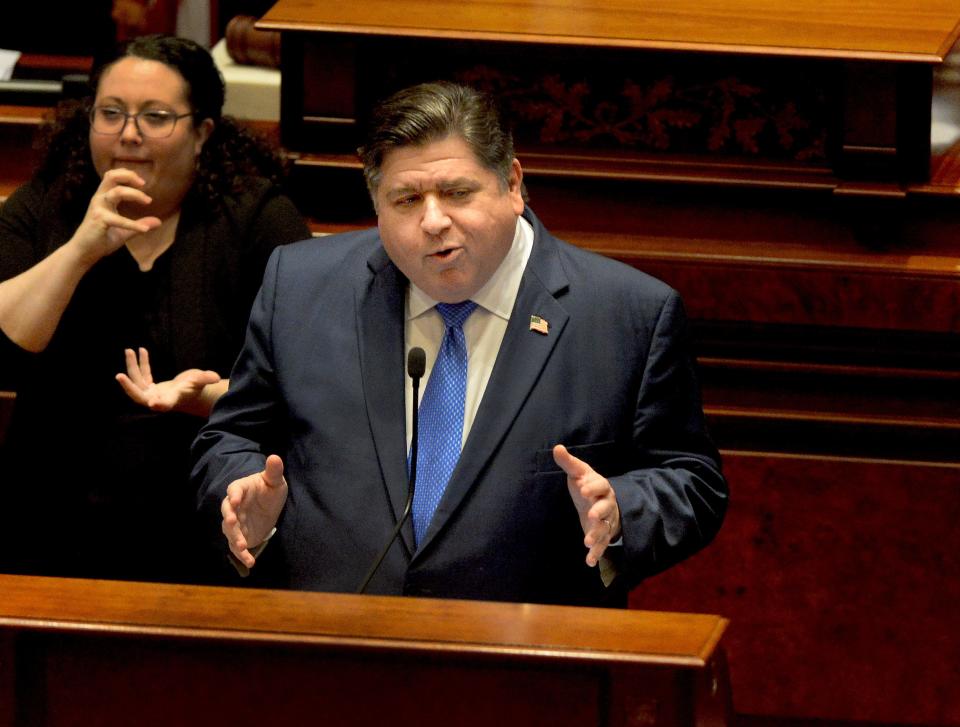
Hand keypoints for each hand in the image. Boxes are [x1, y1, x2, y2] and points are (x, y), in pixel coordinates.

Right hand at [72, 168, 160, 264]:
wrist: (84, 252)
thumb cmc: (101, 239)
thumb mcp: (125, 230)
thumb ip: (139, 224)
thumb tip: (159, 222)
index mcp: (104, 198)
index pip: (112, 177)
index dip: (127, 175)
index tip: (142, 182)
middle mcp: (100, 199)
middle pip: (111, 177)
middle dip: (129, 176)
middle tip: (144, 184)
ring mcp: (98, 208)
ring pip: (116, 192)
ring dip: (134, 194)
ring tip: (148, 201)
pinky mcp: (99, 220)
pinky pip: (118, 219)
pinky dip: (133, 224)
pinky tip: (145, 230)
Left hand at [116, 347, 221, 414]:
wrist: (189, 392)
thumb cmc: (196, 388)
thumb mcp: (200, 382)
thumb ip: (205, 379)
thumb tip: (215, 377)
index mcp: (171, 401)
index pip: (164, 405)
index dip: (159, 405)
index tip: (153, 404)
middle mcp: (157, 400)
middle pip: (139, 396)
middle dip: (129, 387)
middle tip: (119, 376)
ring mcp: (150, 394)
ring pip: (136, 382)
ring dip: (131, 367)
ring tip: (129, 350)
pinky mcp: (148, 387)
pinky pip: (141, 375)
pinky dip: (140, 364)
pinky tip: (141, 351)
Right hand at [221, 455, 287, 568]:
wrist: (268, 507)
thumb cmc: (270, 490)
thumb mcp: (275, 481)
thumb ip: (274, 471)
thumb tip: (275, 457)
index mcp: (241, 488)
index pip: (234, 489)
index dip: (234, 494)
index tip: (236, 499)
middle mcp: (234, 506)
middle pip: (227, 511)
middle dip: (228, 517)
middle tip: (231, 521)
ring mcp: (235, 522)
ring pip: (230, 531)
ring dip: (234, 538)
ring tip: (243, 547)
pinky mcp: (239, 536)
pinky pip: (237, 546)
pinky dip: (242, 555)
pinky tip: (250, 562)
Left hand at [553, 444, 620, 566]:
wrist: (601, 501)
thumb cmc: (587, 485)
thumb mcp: (579, 473)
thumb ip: (568, 462)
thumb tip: (557, 447)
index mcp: (601, 486)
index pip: (600, 485)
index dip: (593, 487)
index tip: (583, 490)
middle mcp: (607, 504)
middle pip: (606, 508)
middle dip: (600, 512)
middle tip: (592, 515)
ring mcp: (606, 520)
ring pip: (604, 528)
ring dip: (597, 535)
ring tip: (587, 542)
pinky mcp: (603, 534)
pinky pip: (602, 544)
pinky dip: (596, 553)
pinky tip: (589, 562)